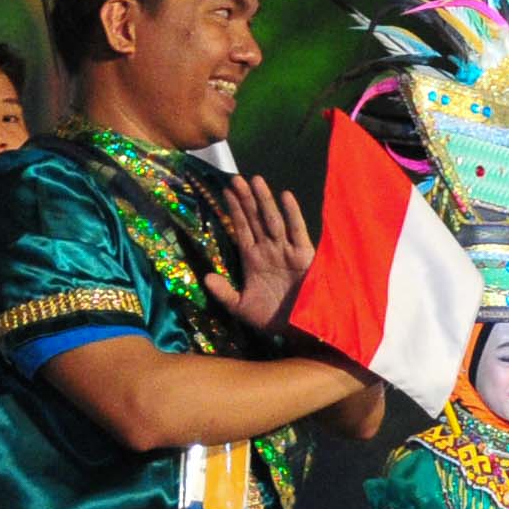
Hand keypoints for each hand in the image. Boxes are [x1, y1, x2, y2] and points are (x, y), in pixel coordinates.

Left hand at [214, 177, 318, 333]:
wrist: (299, 329)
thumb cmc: (272, 319)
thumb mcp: (241, 307)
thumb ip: (224, 293)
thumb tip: (206, 277)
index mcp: (253, 259)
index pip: (241, 228)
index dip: (234, 210)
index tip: (226, 191)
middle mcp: (269, 250)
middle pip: (255, 219)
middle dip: (246, 199)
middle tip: (236, 178)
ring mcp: (286, 250)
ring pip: (273, 220)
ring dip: (264, 201)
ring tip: (256, 180)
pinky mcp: (303, 255)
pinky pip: (297, 231)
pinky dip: (292, 213)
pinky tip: (285, 196)